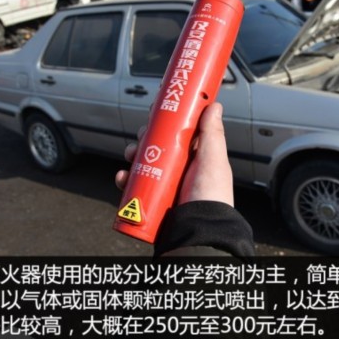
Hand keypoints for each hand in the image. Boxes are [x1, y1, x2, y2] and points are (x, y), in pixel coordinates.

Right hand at [115, 102, 233, 206]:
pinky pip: (133, 185)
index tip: (158, 110)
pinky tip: (122, 177)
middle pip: (157, 145)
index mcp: (196, 159)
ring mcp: (164, 185)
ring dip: (133, 154)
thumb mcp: (213, 161)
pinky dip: (125, 179)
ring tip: (130, 155)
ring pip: (143, 162)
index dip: (167, 120)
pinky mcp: (151, 200)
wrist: (197, 233)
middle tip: (143, 133)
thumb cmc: (210, 198)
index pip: (180, 133)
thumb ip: (212, 134)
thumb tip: (215, 106)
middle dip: (146, 136)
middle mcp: (180, 170)